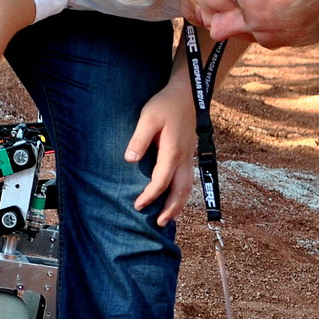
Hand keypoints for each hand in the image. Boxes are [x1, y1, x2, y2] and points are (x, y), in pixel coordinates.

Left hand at [125, 82, 195, 225]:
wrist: (187, 94)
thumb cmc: (165, 105)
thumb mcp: (148, 118)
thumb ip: (139, 139)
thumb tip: (130, 160)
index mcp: (173, 152)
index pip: (161, 181)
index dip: (150, 196)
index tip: (139, 206)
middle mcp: (184, 158)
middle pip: (181, 191)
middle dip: (171, 209)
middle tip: (160, 224)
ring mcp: (188, 157)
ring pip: (188, 187)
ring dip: (179, 204)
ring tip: (169, 217)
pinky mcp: (188, 154)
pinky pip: (188, 180)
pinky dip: (182, 193)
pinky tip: (174, 197)